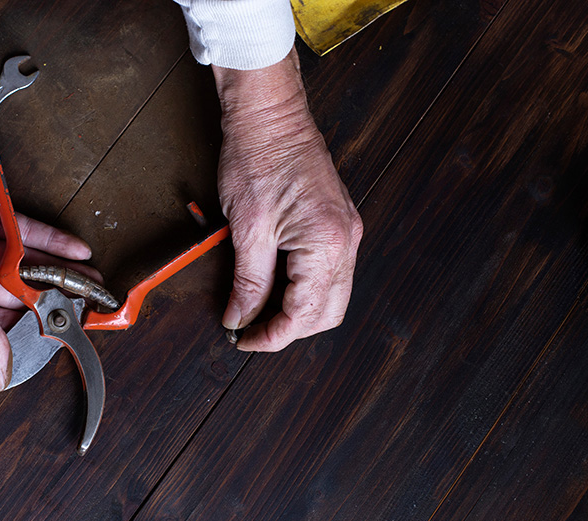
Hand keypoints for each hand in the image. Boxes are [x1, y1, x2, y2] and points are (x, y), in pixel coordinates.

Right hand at [0, 87, 96, 390]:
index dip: (26, 327)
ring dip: (59, 273)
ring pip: (25, 265)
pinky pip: (29, 235)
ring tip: (92, 283)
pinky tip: (78, 253)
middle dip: (49, 299)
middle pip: (12, 294)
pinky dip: (54, 244)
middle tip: (85, 306)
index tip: (59, 331)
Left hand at [212, 47, 362, 351]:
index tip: (245, 340)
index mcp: (327, 243)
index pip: (304, 313)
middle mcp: (346, 240)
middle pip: (327, 312)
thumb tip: (241, 316)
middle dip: (290, 329)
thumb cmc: (257, 155)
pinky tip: (275, 286)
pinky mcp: (337, 222)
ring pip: (330, 295)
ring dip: (298, 311)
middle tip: (251, 330)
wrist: (269, 113)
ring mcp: (346, 230)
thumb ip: (248, 280)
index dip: (273, 336)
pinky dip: (303, 288)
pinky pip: (328, 272)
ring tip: (259, 310)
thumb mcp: (247, 226)